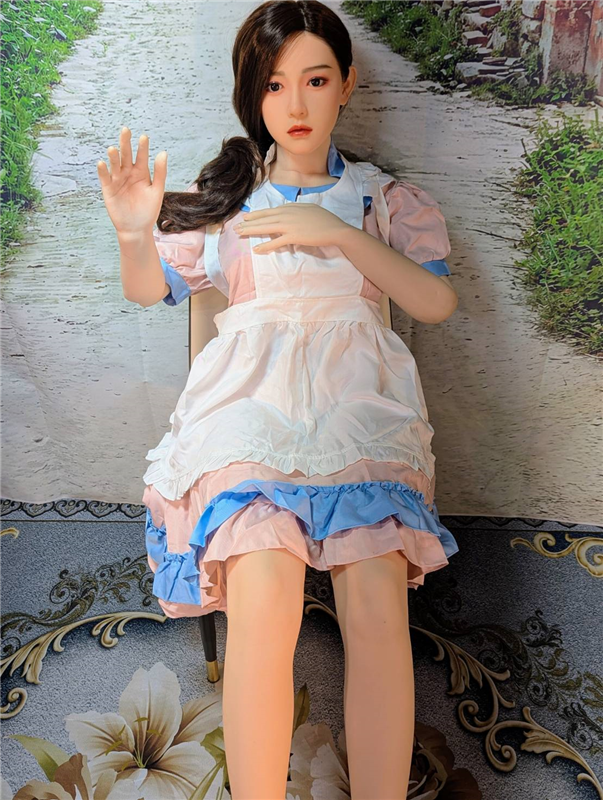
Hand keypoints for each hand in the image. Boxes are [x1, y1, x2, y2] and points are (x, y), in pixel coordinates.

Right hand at [97, 127, 166, 235]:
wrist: (137, 228)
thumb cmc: (148, 210)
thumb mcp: (157, 191)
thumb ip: (160, 173)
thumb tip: (163, 152)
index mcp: (141, 173)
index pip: (141, 156)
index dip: (142, 147)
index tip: (144, 137)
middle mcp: (128, 173)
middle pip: (126, 156)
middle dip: (125, 144)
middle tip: (125, 130)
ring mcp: (117, 180)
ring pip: (115, 165)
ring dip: (113, 157)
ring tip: (113, 149)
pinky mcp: (108, 189)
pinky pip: (105, 178)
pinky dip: (103, 171)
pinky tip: (102, 163)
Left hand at [234, 203, 350, 252]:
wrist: (335, 229)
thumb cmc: (325, 220)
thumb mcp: (309, 209)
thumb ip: (296, 210)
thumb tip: (287, 211)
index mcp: (291, 207)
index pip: (269, 211)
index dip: (256, 215)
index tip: (246, 217)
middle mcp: (287, 214)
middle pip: (264, 218)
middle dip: (249, 223)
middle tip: (236, 227)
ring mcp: (289, 225)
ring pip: (266, 228)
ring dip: (252, 231)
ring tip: (240, 235)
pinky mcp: (293, 236)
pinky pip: (276, 242)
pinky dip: (266, 245)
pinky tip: (256, 248)